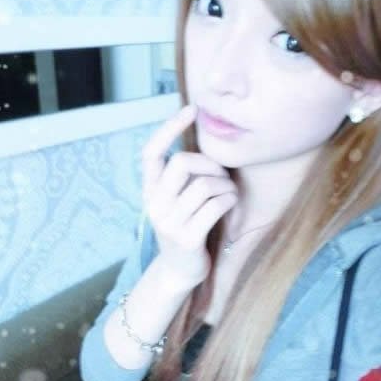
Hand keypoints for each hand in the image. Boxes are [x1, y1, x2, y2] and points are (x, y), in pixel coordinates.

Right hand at [141, 103, 238, 289]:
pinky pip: (215, 206)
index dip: (169, 127)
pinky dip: (229, 200)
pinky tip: (232, 203)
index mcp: (149, 191)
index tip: (191, 109)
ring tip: (229, 192)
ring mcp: (169, 223)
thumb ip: (182, 178)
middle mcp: (154, 205)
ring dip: (225, 185)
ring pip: (204, 185)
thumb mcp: (176, 201)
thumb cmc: (186, 228)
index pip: (151, 152)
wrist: (180, 272)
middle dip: (209, 163)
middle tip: (221, 174)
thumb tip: (206, 146)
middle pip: (182, 163)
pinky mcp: (188, 238)